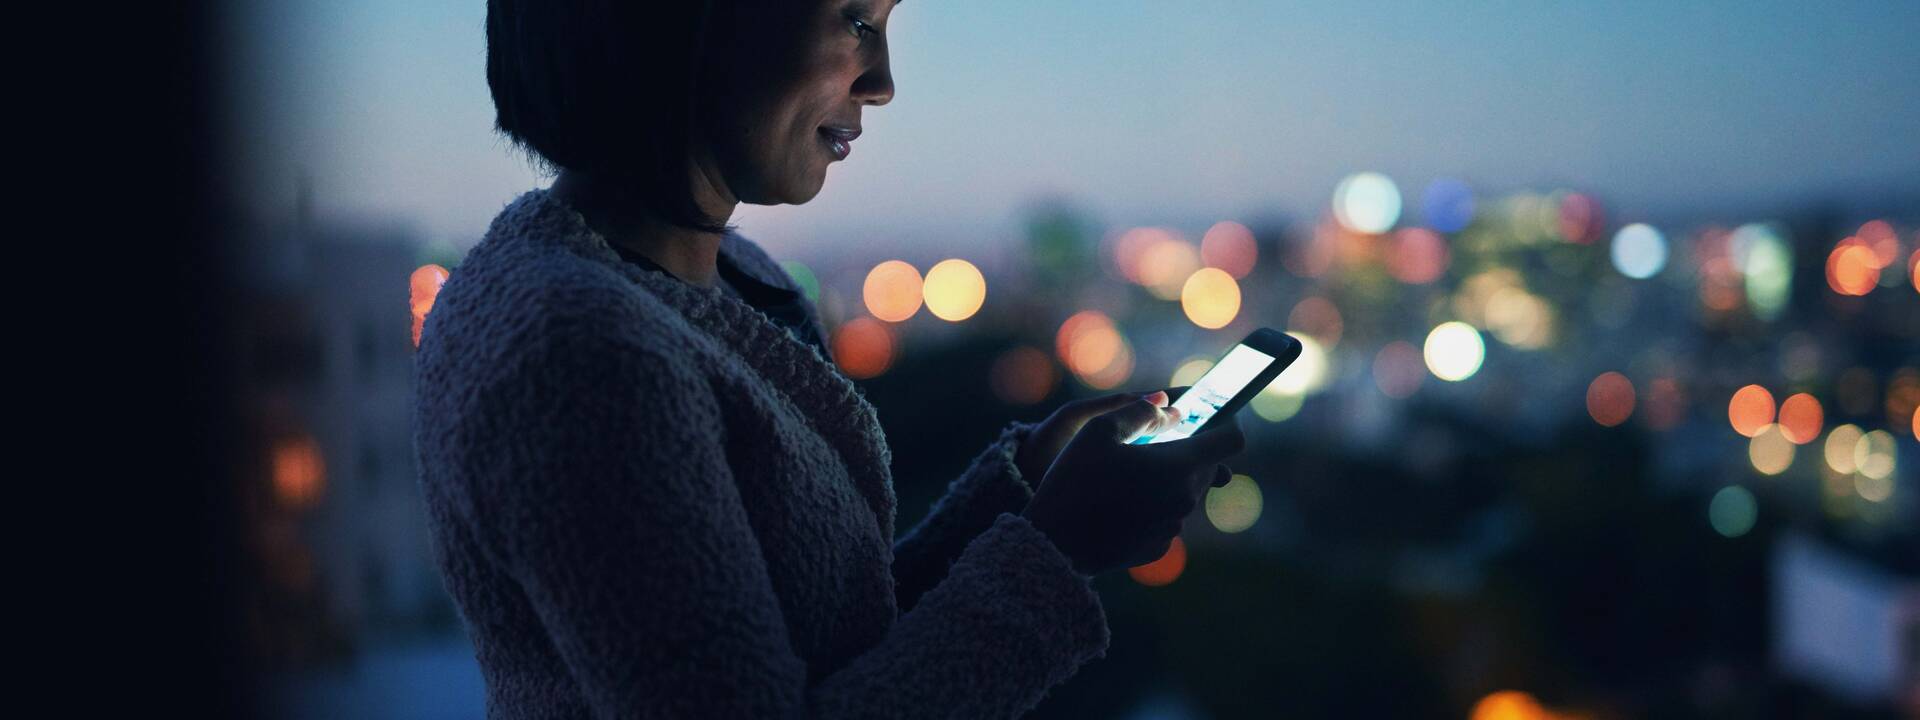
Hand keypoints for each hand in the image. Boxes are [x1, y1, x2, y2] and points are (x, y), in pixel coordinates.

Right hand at [1022, 395, 1245, 575]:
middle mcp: (1185, 499)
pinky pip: (1166, 516)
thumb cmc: (1074, 482)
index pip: (1231, 439)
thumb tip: (1170, 410)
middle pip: (1205, 465)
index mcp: (1179, 466)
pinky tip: (1117, 504)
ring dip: (1166, 477)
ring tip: (1124, 474)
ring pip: (1184, 491)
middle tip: (1149, 440)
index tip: (1210, 412)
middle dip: (1187, 448)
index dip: (1226, 420)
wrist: (1052, 545)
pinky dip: (1152, 504)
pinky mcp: (1157, 547)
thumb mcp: (1099, 430)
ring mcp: (1173, 527)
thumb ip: (1141, 412)